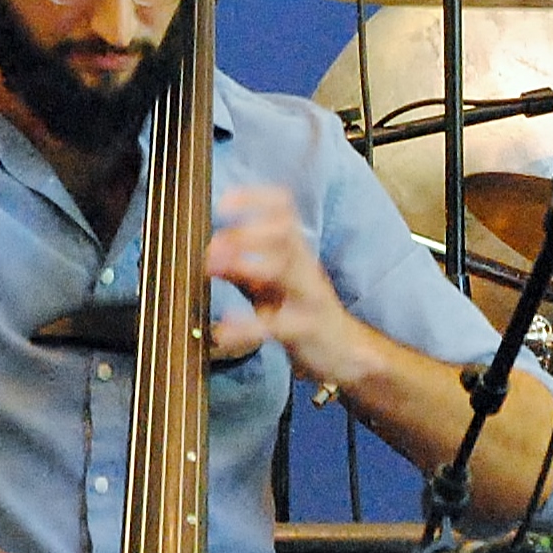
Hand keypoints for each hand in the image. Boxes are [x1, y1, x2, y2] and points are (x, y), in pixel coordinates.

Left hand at [207, 185, 354, 379]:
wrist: (344, 353)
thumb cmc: (301, 315)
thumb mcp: (269, 288)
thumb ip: (241, 271)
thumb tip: (208, 251)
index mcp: (296, 252)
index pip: (284, 210)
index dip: (256, 199)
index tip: (223, 203)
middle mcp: (306, 268)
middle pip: (286, 232)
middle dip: (247, 231)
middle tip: (212, 245)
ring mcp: (310, 298)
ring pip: (286, 270)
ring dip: (246, 262)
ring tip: (210, 267)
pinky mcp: (309, 330)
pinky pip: (279, 325)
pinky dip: (247, 327)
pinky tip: (222, 332)